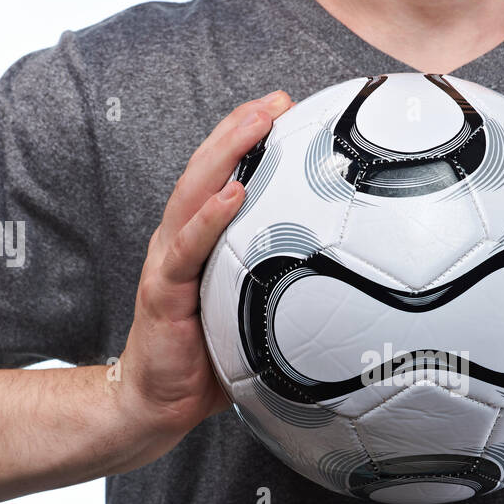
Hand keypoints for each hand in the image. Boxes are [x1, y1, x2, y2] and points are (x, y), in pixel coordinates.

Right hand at [114, 90, 292, 468]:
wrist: (156, 404)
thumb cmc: (207, 362)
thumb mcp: (252, 317)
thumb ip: (283, 293)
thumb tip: (347, 289)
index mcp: (202, 243)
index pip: (225, 178)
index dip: (251, 141)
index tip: (288, 109)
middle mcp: (182, 241)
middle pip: (208, 169)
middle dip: (241, 129)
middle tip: (277, 99)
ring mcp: (168, 261)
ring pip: (195, 194)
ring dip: (226, 153)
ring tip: (256, 122)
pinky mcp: (163, 290)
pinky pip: (189, 248)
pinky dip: (210, 218)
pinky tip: (234, 193)